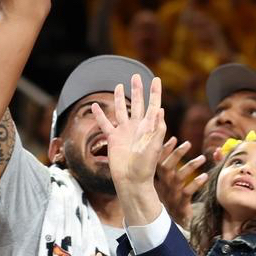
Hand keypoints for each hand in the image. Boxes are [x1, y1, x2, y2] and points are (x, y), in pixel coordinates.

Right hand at [92, 75, 164, 192]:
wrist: (132, 179)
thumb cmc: (146, 164)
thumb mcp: (154, 145)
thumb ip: (156, 127)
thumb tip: (160, 109)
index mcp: (149, 127)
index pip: (153, 105)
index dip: (155, 92)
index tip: (157, 79)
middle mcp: (137, 127)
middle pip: (137, 103)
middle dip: (137, 90)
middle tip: (136, 76)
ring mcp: (124, 132)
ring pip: (121, 110)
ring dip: (120, 98)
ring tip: (118, 85)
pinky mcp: (113, 138)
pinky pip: (105, 123)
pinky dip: (99, 115)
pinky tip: (94, 106)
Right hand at [153, 138, 207, 225]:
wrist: (177, 227)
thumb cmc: (177, 202)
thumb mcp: (175, 185)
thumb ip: (184, 168)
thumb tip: (210, 152)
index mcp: (159, 181)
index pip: (158, 162)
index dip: (164, 150)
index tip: (173, 138)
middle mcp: (163, 187)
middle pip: (165, 167)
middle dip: (176, 154)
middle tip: (188, 144)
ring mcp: (171, 196)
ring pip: (178, 178)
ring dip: (190, 166)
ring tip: (203, 158)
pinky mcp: (181, 205)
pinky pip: (187, 192)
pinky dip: (196, 183)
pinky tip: (205, 177)